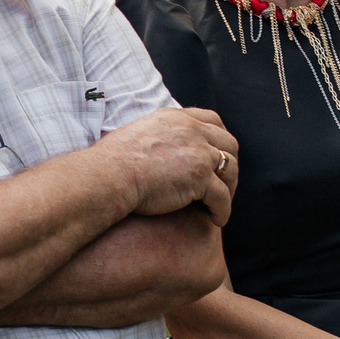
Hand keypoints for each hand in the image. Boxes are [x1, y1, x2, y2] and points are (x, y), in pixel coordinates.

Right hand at [101, 107, 238, 223]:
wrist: (108, 176)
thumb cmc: (113, 163)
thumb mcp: (140, 134)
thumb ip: (159, 136)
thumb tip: (161, 150)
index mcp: (177, 118)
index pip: (212, 120)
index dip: (220, 139)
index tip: (217, 156)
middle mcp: (191, 130)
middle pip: (229, 143)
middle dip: (230, 163)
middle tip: (224, 183)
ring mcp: (198, 152)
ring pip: (230, 169)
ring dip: (229, 187)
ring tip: (221, 204)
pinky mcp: (200, 177)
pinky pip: (222, 196)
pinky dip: (223, 210)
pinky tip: (217, 220)